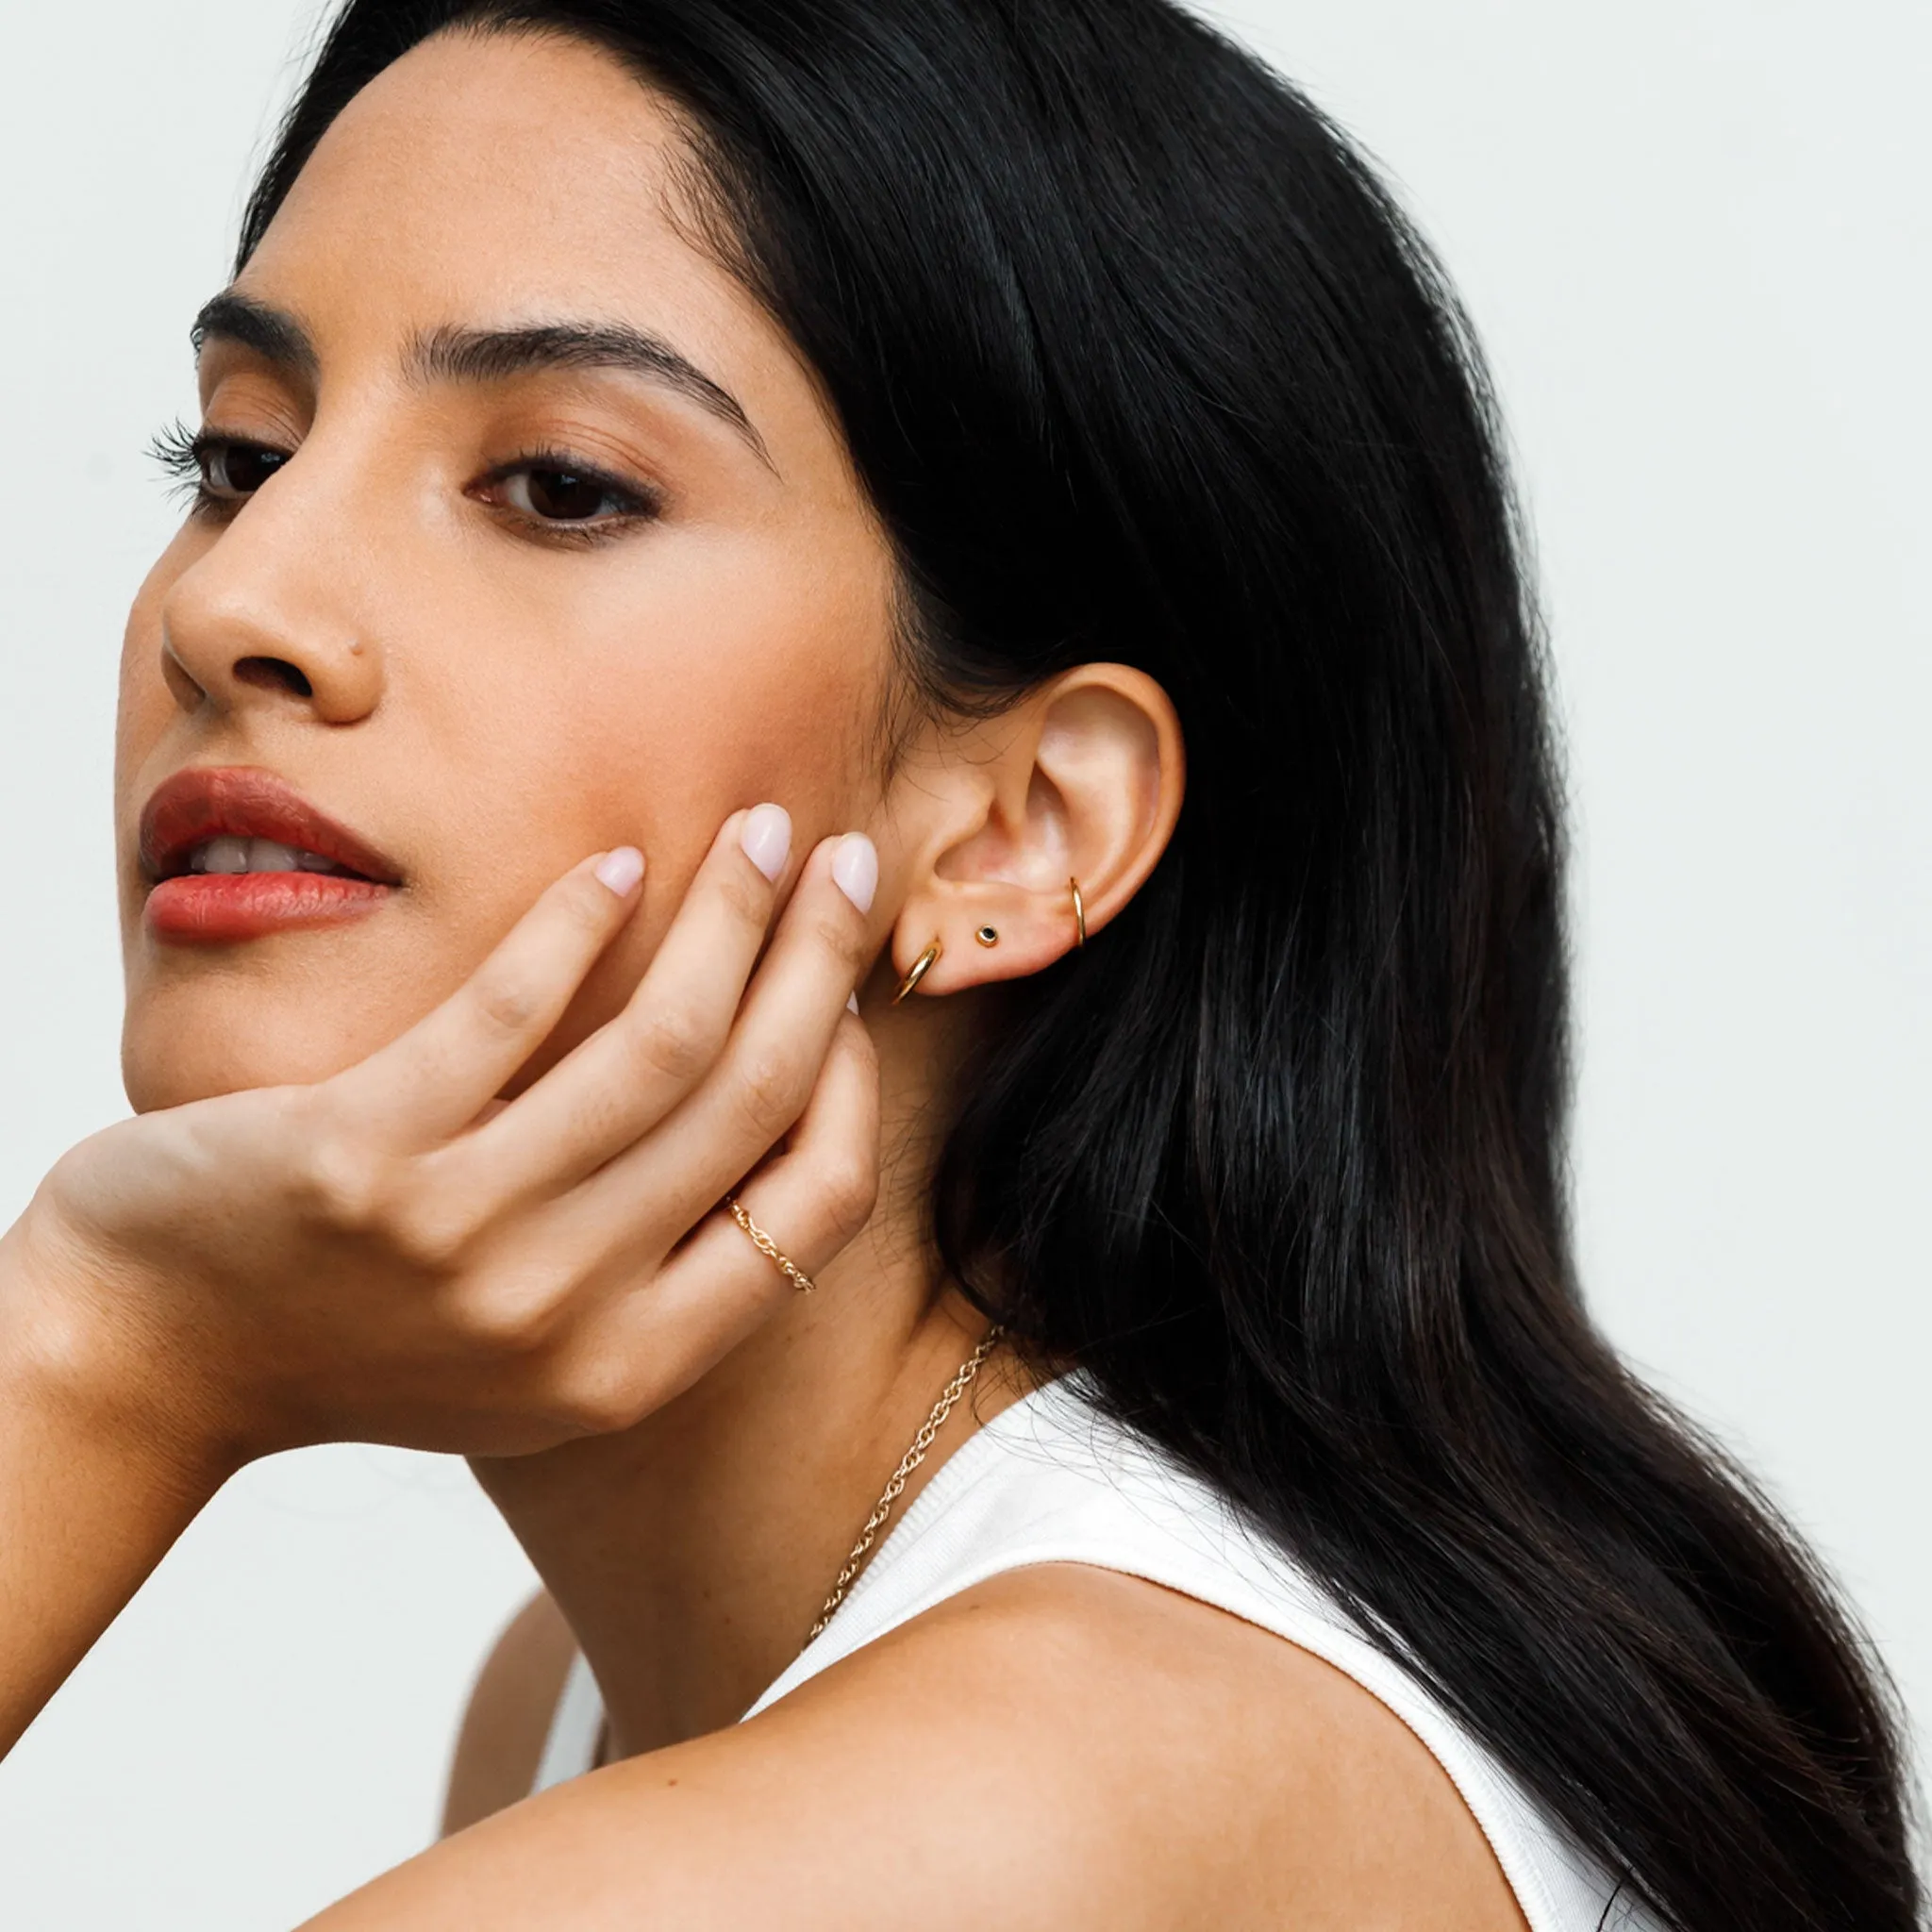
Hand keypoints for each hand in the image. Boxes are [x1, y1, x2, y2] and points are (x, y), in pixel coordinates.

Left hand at [12, 808, 879, 1471]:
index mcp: (628, 1366)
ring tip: (756, 832)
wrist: (153, 1355)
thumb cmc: (358, 1330)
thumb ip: (653, 1261)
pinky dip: (580, 922)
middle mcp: (564, 1312)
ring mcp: (465, 1237)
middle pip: (749, 1099)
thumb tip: (776, 1089)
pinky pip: (512, 1010)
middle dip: (819, 958)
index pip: (815, 1208)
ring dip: (730, 914)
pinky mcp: (363, 1155)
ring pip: (660, 1044)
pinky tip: (613, 865)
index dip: (850, 1085)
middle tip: (844, 863)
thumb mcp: (534, 1347)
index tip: (845, 997)